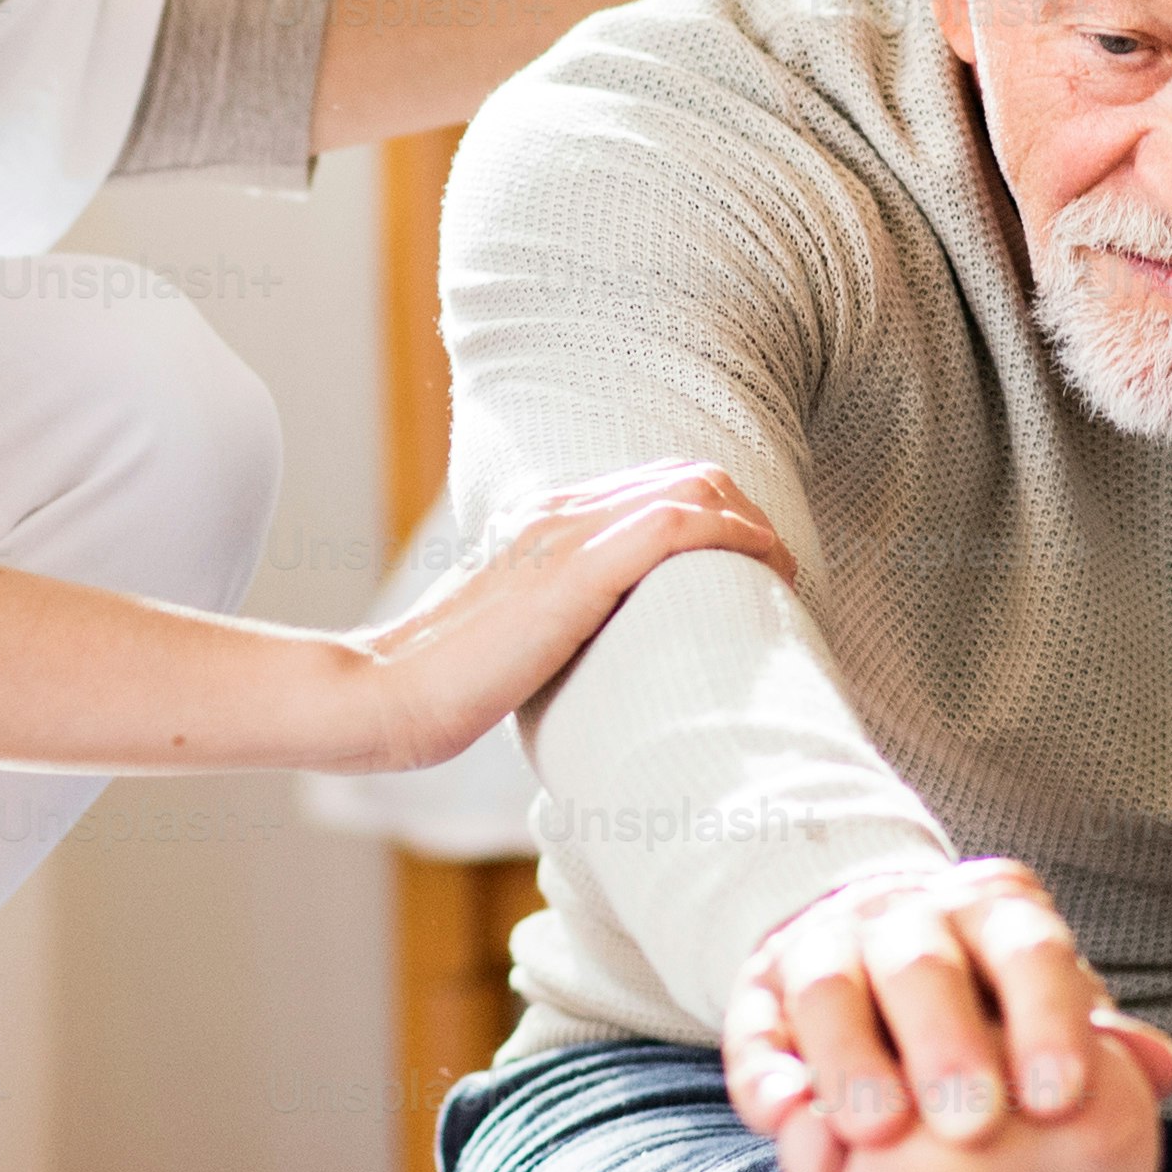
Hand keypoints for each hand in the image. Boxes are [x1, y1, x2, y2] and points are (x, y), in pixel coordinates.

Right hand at [337, 465, 785, 772]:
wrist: (386, 696)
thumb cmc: (441, 687)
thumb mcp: (509, 638)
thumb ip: (553, 625)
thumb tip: (595, 661)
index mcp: (540, 519)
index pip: (654, 486)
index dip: (719, 516)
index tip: (752, 568)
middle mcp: (557, 509)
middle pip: (688, 475)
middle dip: (750, 515)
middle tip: (781, 576)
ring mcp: (565, 533)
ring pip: (694, 488)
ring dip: (756, 526)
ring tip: (785, 578)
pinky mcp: (577, 571)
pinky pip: (681, 525)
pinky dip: (739, 538)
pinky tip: (766, 571)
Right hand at [717, 856, 1171, 1147]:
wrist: (884, 974)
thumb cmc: (996, 1021)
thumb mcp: (1051, 1020)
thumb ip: (1104, 1047)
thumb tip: (1160, 1067)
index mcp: (994, 908)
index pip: (1027, 948)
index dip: (1045, 1021)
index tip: (1059, 1104)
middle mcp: (906, 912)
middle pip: (922, 965)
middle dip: (946, 1045)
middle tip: (972, 1129)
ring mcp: (825, 944)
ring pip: (828, 987)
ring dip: (852, 1059)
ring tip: (880, 1135)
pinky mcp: (758, 992)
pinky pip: (752, 1027)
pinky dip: (767, 1071)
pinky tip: (789, 1118)